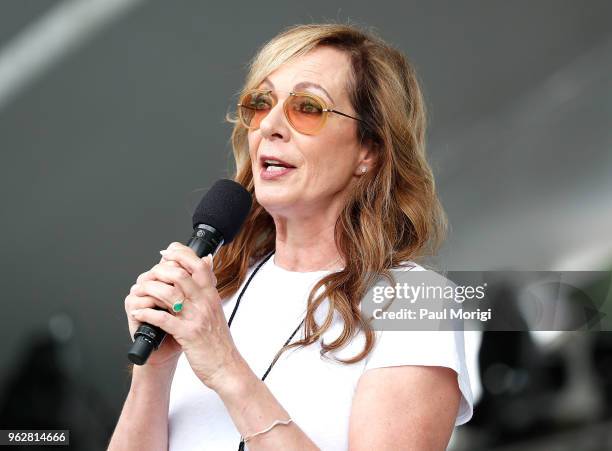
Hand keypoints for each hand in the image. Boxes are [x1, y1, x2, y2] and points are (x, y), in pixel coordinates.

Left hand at [128, 242, 243, 390]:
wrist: (226, 366)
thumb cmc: (218, 340)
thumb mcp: (216, 307)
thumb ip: (209, 285)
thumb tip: (208, 260)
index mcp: (211, 295)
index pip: (198, 264)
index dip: (180, 253)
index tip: (167, 252)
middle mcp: (204, 302)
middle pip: (181, 273)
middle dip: (159, 270)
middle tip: (149, 273)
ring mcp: (196, 318)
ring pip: (169, 292)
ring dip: (149, 289)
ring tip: (140, 291)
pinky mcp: (187, 334)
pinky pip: (163, 319)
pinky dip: (146, 313)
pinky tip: (138, 312)